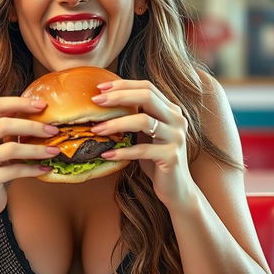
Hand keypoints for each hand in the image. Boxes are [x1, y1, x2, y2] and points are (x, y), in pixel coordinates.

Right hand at [0, 96, 60, 216]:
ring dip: (37, 149)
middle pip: (4, 124)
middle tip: (54, 129)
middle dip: (33, 125)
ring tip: (55, 150)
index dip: (20, 102)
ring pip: (11, 148)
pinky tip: (46, 168)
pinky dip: (34, 169)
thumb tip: (42, 111)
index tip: (43, 105)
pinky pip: (15, 170)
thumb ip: (11, 128)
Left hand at [89, 79, 194, 208]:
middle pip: (147, 96)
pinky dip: (122, 151)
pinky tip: (106, 154)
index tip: (99, 87)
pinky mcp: (171, 156)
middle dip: (119, 96)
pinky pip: (142, 150)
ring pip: (144, 121)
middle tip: (96, 101)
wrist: (176, 188)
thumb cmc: (155, 159)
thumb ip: (135, 118)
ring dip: (116, 123)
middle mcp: (177, 119)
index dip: (123, 85)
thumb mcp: (146, 135)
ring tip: (96, 129)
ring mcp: (176, 137)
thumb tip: (103, 105)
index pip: (147, 87)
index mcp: (171, 110)